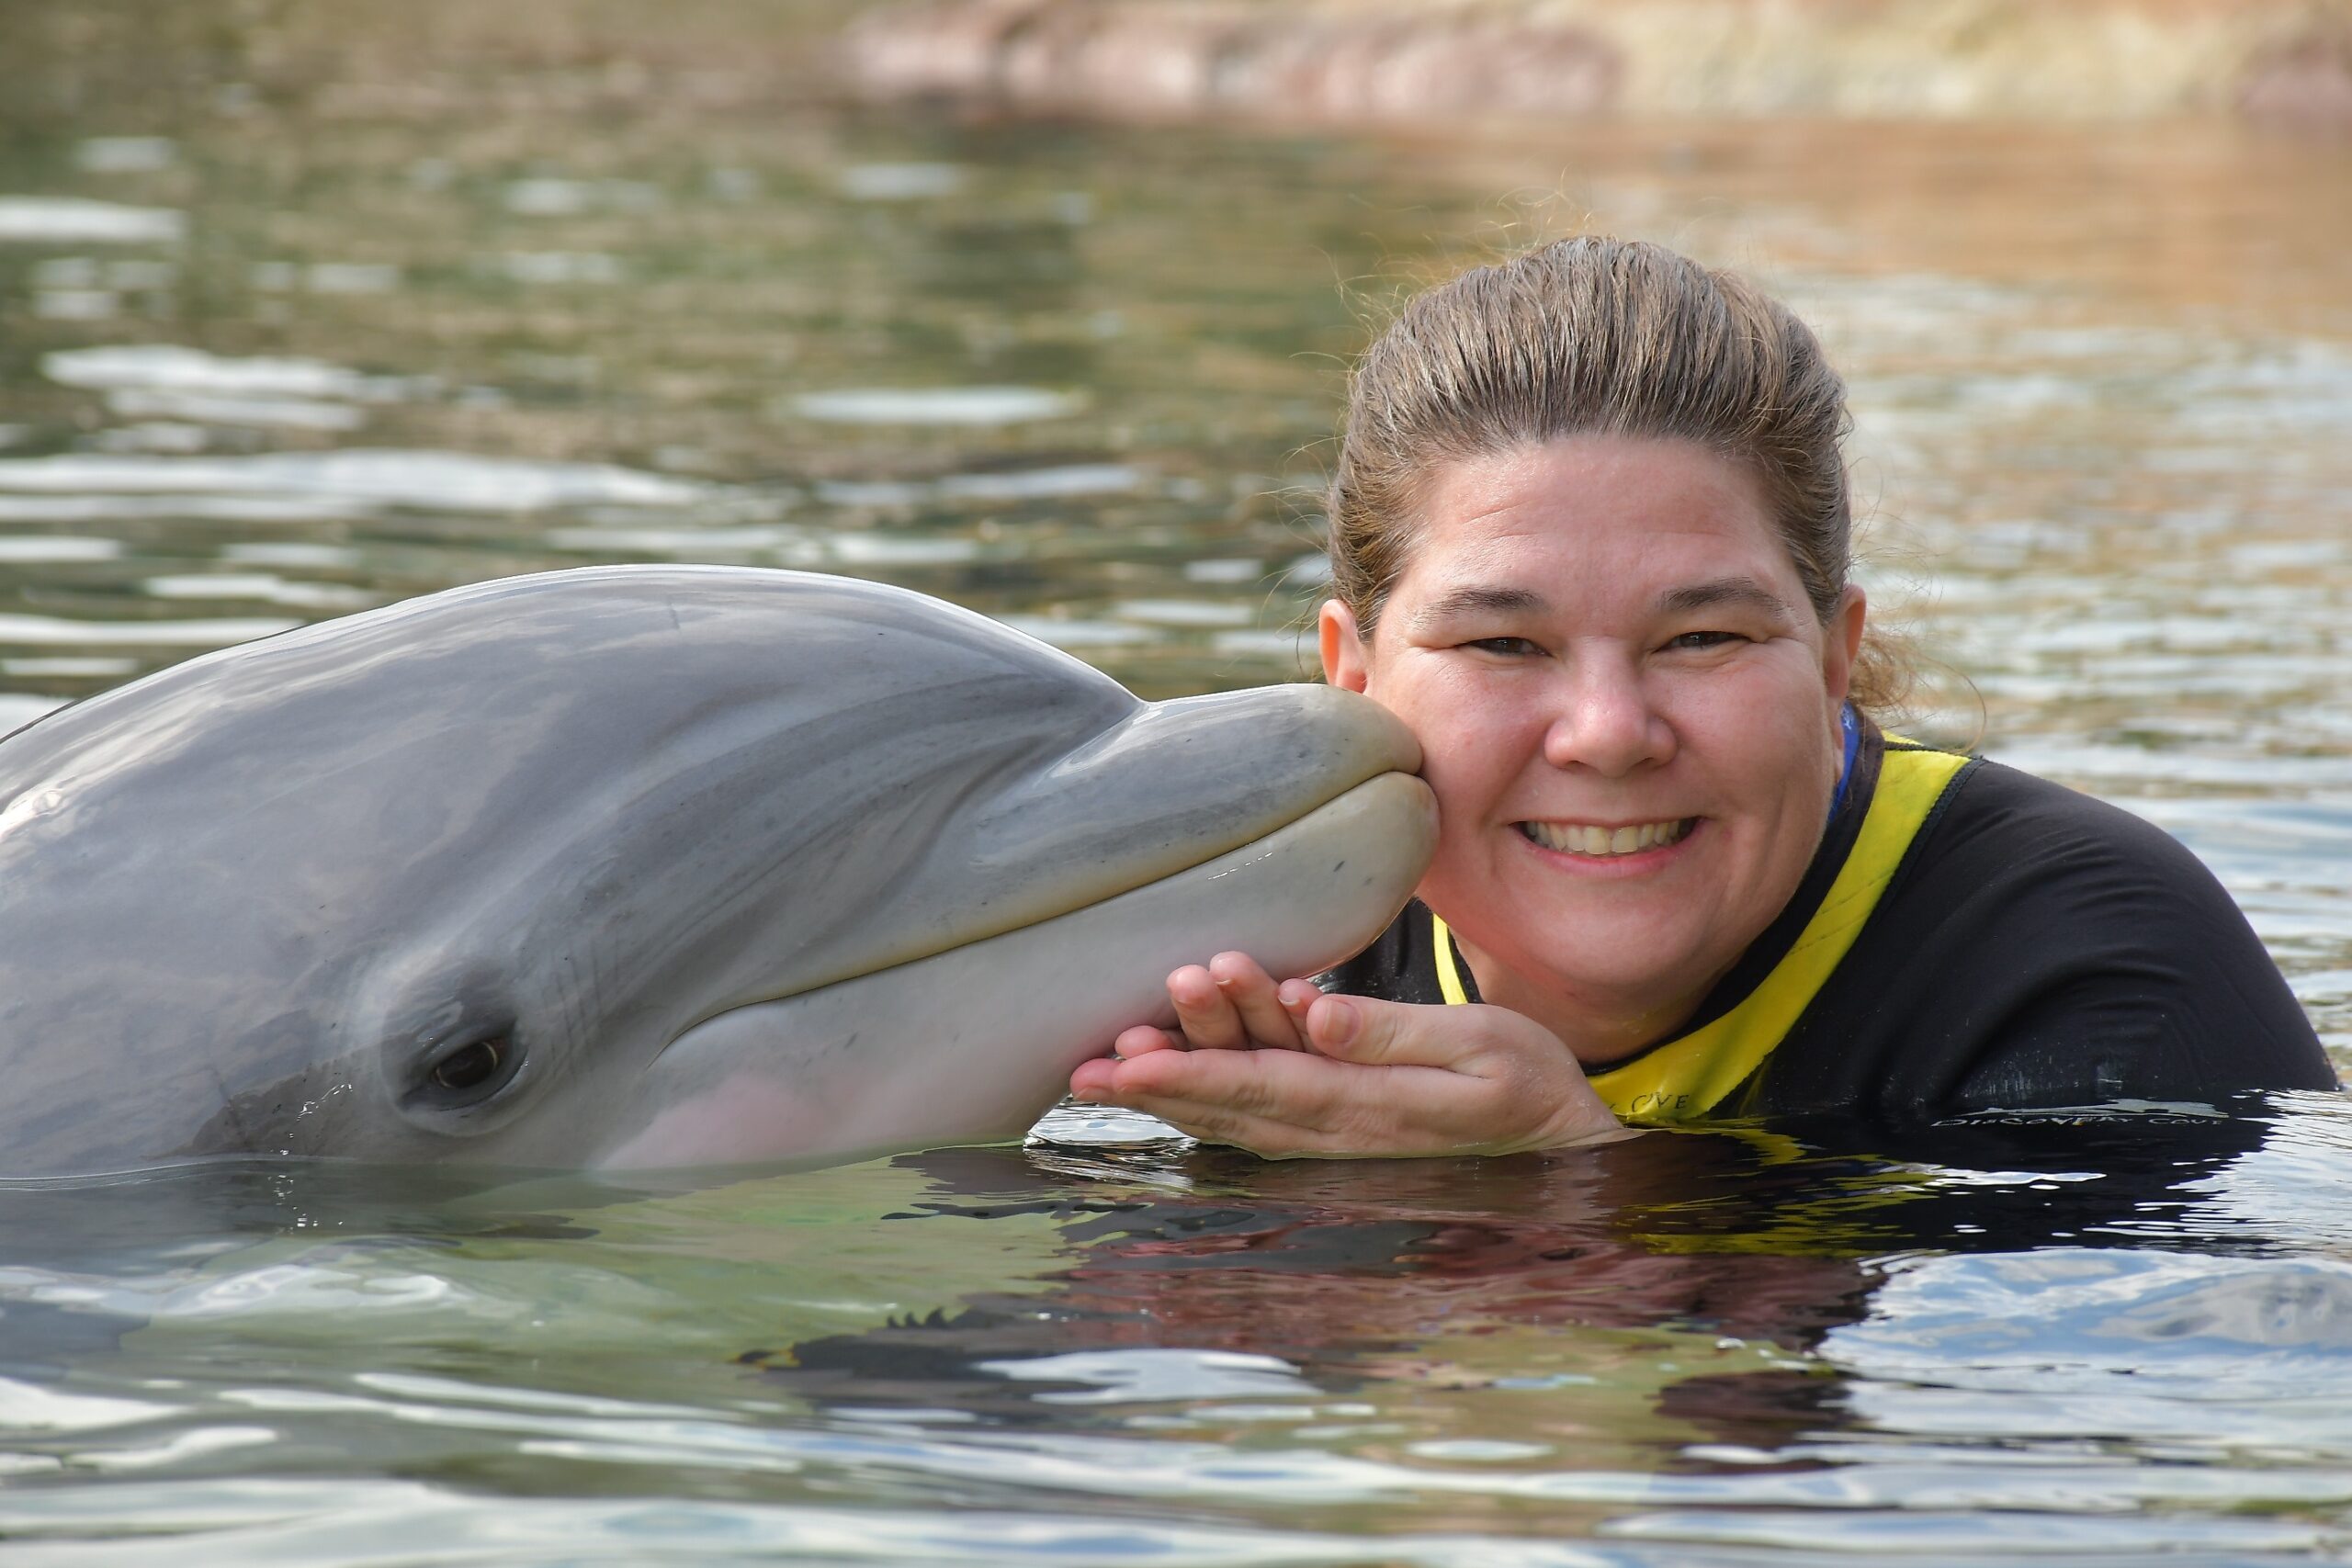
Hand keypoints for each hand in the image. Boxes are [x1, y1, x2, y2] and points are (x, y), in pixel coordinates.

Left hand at [1068, 952, 1629, 1158]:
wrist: (1561, 1147)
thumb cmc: (1527, 1085)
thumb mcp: (1481, 1046)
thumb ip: (1395, 1035)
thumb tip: (1318, 1017)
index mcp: (1368, 1105)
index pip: (1263, 1084)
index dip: (1192, 1073)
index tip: (1130, 1063)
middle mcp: (1338, 1129)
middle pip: (1230, 1105)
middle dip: (1156, 1085)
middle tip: (1084, 1070)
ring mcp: (1334, 1137)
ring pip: (1235, 1115)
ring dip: (1172, 1093)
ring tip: (1109, 1068)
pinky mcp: (1338, 1129)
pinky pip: (1258, 1118)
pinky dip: (1206, 1104)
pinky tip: (1166, 1088)